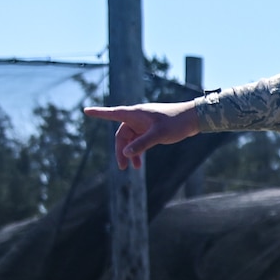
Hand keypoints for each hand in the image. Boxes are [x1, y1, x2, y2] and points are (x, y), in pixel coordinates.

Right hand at [83, 103, 200, 169]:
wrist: (193, 119)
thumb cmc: (176, 122)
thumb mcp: (158, 135)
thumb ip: (142, 144)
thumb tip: (126, 153)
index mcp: (135, 114)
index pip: (113, 113)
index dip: (99, 113)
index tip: (85, 110)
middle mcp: (137, 118)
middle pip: (122, 135)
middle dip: (121, 151)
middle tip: (122, 167)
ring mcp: (144, 124)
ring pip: (131, 140)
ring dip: (131, 153)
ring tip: (134, 168)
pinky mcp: (151, 130)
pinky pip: (139, 141)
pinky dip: (138, 151)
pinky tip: (139, 163)